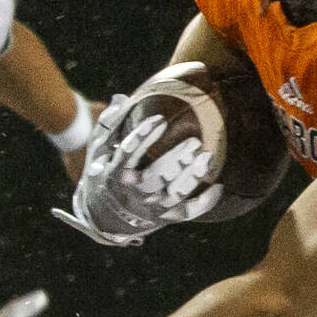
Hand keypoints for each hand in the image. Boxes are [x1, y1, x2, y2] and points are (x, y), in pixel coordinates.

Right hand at [51, 104, 221, 245]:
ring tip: (207, 157)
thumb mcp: (98, 153)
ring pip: (176, 192)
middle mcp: (135, 192)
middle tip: (194, 141)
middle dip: (177, 158)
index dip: (144, 136)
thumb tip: (120, 97)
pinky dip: (205, 201)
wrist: (105, 219)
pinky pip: (189, 212)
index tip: (160, 120)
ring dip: (193, 175)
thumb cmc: (104, 177)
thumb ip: (107, 125)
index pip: (129, 153)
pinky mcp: (165, 217)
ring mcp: (152, 206)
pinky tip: (218, 185)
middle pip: (158, 175)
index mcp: (116, 174)